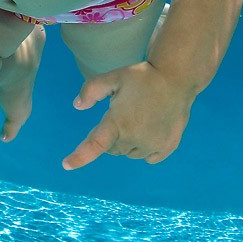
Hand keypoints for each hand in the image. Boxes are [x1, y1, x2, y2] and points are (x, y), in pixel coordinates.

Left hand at [62, 61, 193, 169]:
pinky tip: (150, 128)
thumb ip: (91, 90)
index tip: (66, 165)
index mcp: (118, 122)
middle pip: (113, 148)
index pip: (95, 144)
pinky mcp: (167, 148)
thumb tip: (77, 106)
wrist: (176, 78)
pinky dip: (145, 148)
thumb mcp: (113, 77)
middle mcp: (135, 139)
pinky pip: (148, 157)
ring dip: (128, 142)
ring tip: (139, 117)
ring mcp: (152, 145)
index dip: (79, 157)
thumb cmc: (142, 77)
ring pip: (130, 153)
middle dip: (113, 135)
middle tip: (124, 113)